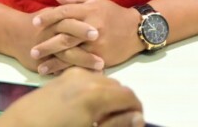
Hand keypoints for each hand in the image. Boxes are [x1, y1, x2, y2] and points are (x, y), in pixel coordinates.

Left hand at [0, 67, 143, 126]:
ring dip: (108, 99)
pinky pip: (87, 81)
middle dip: (122, 105)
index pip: (130, 97)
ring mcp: (72, 76)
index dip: (136, 112)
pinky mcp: (60, 79)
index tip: (135, 125)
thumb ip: (116, 125)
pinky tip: (84, 111)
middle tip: (116, 125)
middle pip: (118, 87)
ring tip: (99, 120)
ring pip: (102, 83)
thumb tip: (137, 118)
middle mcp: (87, 78)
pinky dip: (93, 93)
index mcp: (96, 93)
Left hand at [29, 0, 143, 73]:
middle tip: (32, 50)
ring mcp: (97, 44)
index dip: (49, 17)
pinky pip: (81, 64)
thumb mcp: (96, 1)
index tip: (34, 23)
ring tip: (40, 67)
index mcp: (90, 10)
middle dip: (48, 44)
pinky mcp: (101, 57)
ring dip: (55, 61)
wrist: (136, 30)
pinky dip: (68, 69)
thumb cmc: (112, 14)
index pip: (65, 12)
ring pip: (72, 53)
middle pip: (66, 35)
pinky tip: (56, 74)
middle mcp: (92, 27)